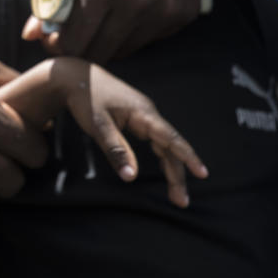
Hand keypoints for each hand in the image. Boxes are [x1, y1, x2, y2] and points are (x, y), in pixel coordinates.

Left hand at [0, 57, 207, 207]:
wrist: (74, 76)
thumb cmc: (85, 98)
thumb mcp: (98, 125)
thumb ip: (116, 150)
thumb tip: (131, 177)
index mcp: (143, 113)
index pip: (171, 138)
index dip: (187, 156)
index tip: (202, 173)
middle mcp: (148, 113)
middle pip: (170, 146)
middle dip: (177, 173)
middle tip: (181, 201)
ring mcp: (143, 115)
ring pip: (164, 145)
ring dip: (171, 167)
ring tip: (175, 193)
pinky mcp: (136, 118)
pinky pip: (155, 140)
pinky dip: (162, 156)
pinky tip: (166, 170)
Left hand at [23, 0, 214, 61]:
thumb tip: (30, 33)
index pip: (72, 44)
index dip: (56, 46)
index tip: (53, 36)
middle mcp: (136, 3)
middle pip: (97, 56)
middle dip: (78, 49)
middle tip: (73, 31)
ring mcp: (164, 11)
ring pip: (124, 51)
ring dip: (106, 40)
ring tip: (104, 13)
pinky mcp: (183, 13)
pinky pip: (150, 39)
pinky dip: (135, 31)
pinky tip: (133, 4)